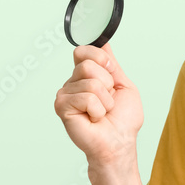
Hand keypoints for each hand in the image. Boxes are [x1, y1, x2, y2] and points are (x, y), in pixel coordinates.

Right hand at [53, 42, 143, 166]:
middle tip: (107, 100)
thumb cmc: (123, 119)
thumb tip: (104, 43)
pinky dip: (98, 109)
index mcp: (86, 76)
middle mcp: (73, 82)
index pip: (84, 51)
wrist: (119, 142)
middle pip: (87, 64)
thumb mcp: (123, 85)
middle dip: (107, 83)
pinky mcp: (61, 106)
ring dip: (105, 99)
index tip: (112, 75)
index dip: (102, 60)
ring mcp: (65, 94)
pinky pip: (86, 97)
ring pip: (90, 81)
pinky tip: (94, 118)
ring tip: (102, 111)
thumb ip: (112, 64)